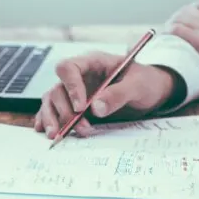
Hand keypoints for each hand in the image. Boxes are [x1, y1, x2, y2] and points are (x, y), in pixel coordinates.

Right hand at [34, 51, 177, 137]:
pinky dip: (49, 121)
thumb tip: (96, 108)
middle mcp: (80, 76)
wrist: (152, 92)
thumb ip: (118, 94)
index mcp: (93, 63)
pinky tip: (47, 131)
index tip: (81, 108)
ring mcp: (75, 91)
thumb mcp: (138, 86)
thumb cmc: (146, 82)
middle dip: (65, 111)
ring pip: (52, 100)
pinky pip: (54, 110)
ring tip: (57, 135)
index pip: (69, 68)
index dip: (71, 87)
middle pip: (58, 88)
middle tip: (81, 127)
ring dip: (53, 118)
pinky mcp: (75, 106)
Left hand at [168, 0, 198, 72]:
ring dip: (171, 24)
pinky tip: (164, 39)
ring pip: (180, 18)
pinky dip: (168, 33)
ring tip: (165, 33)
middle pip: (189, 10)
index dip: (191, 9)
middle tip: (172, 26)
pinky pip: (178, 31)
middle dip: (178, 17)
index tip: (186, 17)